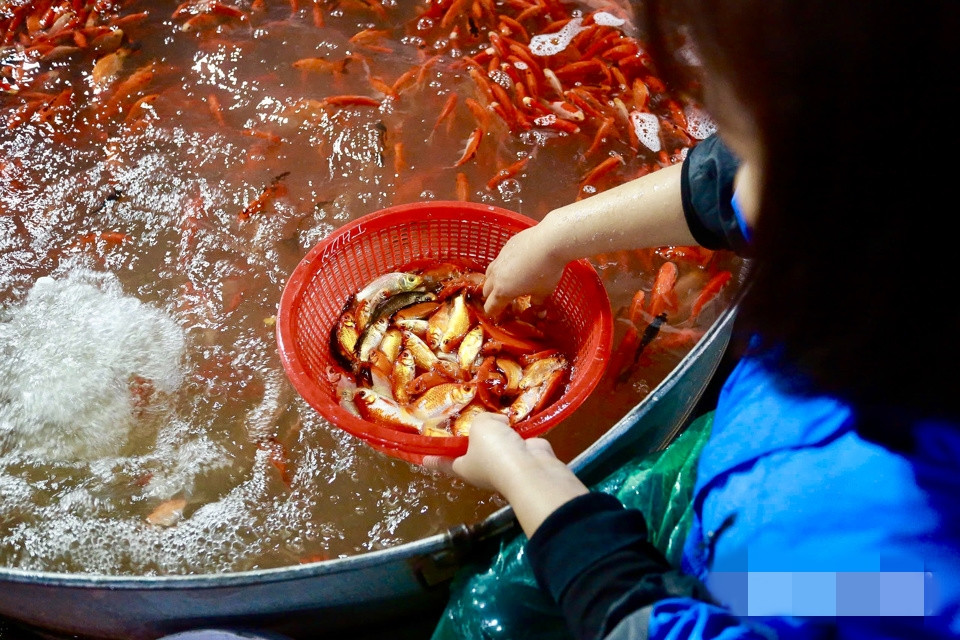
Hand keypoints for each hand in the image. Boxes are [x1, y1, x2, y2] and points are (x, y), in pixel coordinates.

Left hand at [423, 412, 542, 492]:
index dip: (432, 458)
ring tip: (493, 415)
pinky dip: (515, 432)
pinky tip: (514, 419)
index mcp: (463, 467)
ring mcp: (503, 464)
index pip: (442, 462)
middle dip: (468, 438)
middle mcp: (481, 468)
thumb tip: (499, 424)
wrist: (529, 466)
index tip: (421, 458)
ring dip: (495, 433)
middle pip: (470, 451)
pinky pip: (514, 441)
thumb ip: (482, 420)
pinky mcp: (522, 458)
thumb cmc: (494, 451)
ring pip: (494, 445)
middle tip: (462, 420)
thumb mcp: (479, 428)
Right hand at [483, 224, 566, 317]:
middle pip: (486, 290)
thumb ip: (538, 304)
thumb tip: (539, 313)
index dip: (494, 313)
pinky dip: (504, 265)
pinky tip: (517, 264)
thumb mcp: (544, 292)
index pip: (490, 307)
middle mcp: (496, 275)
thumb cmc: (547, 270)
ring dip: (494, 280)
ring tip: (508, 281)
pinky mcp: (506, 246)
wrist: (550, 240)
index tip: (500, 315)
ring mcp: (499, 259)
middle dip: (492, 297)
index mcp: (503, 291)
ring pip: (489, 273)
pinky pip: (499, 259)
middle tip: (505, 299)